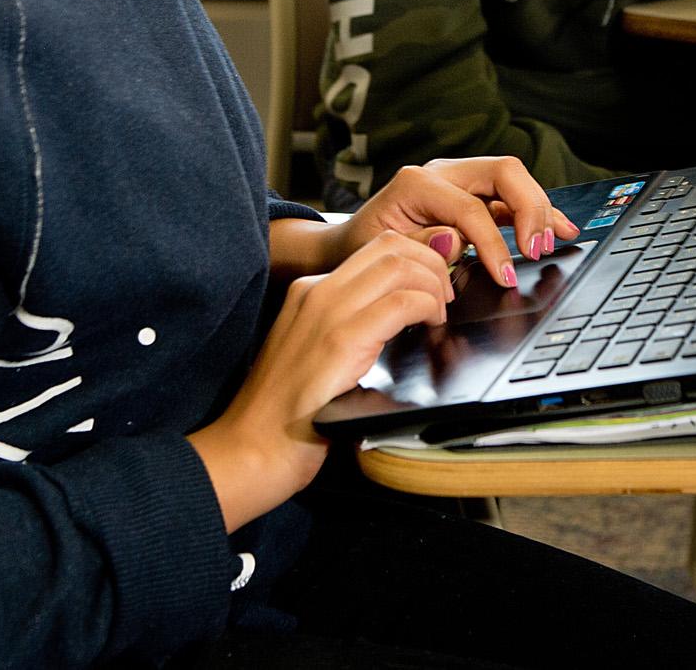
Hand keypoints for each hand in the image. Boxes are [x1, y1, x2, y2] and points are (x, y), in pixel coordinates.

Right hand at [188, 232, 454, 530]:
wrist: (251, 449)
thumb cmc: (287, 416)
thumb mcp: (317, 355)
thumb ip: (351, 330)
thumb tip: (398, 320)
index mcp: (309, 292)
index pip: (374, 251)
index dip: (415, 260)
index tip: (433, 287)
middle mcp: (315, 292)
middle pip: (389, 246)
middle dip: (431, 263)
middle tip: (444, 297)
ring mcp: (325, 312)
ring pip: (398, 265)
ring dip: (433, 284)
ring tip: (439, 313)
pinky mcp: (340, 341)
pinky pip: (400, 303)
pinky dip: (427, 308)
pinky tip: (431, 327)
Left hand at [336, 157, 580, 287]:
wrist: (349, 243)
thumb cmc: (362, 248)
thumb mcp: (380, 251)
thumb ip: (417, 244)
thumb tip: (454, 240)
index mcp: (417, 183)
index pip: (471, 207)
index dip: (493, 242)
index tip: (504, 275)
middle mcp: (442, 173)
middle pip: (503, 173)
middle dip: (529, 209)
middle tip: (536, 248)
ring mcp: (459, 181)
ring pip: (514, 180)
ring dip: (539, 209)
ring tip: (551, 241)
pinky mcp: (472, 195)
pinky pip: (512, 198)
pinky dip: (538, 212)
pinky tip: (560, 227)